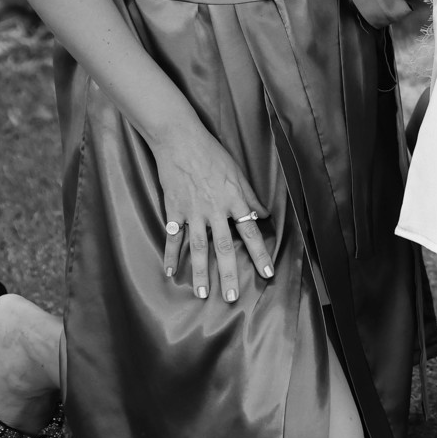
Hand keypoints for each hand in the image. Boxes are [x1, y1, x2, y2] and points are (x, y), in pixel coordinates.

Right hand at [153, 116, 273, 300]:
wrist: (180, 141)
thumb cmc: (213, 154)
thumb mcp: (238, 173)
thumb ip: (250, 196)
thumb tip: (264, 214)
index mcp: (234, 200)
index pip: (251, 231)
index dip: (260, 253)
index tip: (267, 273)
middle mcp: (215, 209)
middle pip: (224, 246)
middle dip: (229, 273)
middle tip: (231, 297)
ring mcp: (193, 212)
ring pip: (198, 247)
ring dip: (200, 272)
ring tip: (202, 293)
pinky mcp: (174, 210)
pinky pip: (172, 237)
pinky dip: (170, 254)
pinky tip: (169, 272)